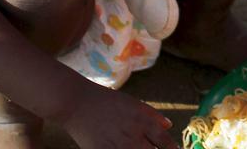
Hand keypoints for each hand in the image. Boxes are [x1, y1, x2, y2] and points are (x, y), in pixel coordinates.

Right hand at [61, 83, 177, 147]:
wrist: (78, 104)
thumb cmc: (107, 101)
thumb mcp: (134, 104)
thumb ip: (153, 116)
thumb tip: (168, 126)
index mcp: (144, 121)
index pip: (166, 142)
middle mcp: (134, 136)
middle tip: (154, 148)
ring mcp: (119, 146)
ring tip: (138, 147)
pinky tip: (125, 148)